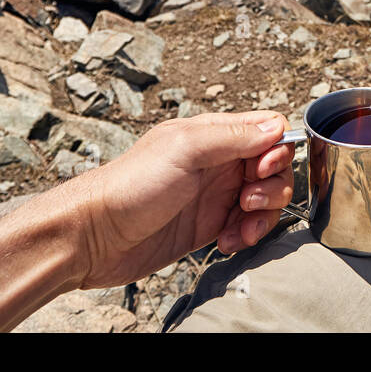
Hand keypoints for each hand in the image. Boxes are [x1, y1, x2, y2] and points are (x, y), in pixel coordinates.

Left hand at [65, 110, 293, 289]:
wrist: (95, 237)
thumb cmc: (130, 186)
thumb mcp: (184, 149)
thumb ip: (232, 136)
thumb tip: (275, 129)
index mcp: (213, 135)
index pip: (266, 129)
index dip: (275, 149)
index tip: (260, 169)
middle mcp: (218, 162)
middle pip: (274, 167)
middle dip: (272, 187)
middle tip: (247, 200)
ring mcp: (215, 195)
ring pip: (265, 199)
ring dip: (263, 216)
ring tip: (240, 227)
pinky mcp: (210, 226)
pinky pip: (246, 227)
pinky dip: (246, 236)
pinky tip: (226, 243)